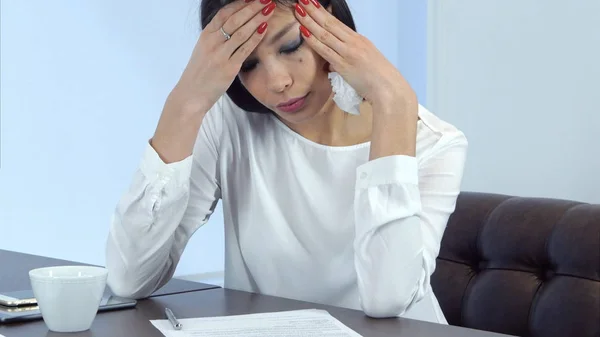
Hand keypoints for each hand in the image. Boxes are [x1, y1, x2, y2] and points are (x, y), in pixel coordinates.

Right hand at [167, 0, 275, 115]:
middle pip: (235, 19)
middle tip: (266, 0)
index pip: (224, 13)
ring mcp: (220, 55)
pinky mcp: (228, 68)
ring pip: (242, 32)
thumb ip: (217, 38)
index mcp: (206, 35)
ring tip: (269, 10)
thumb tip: (233, 27)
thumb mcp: (204, 50)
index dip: (239, 4)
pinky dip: (256, 37)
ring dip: (258, 19)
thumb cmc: (199, 74)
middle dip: (252, 7)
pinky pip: (245, 49)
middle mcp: (212, 42)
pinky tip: (265, 28)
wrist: (191, 95)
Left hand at [294, 0, 416, 107]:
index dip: (323, 12)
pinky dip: (313, 40)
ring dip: (310, 21)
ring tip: (298, 9)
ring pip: (325, 33)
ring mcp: (348, 53)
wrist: (390, 89)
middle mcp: (354, 43)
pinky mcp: (344, 65)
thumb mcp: (365, 62)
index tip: (311, 4)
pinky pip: (325, 50)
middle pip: (330, 23)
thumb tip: (332, 63)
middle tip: (302, 0)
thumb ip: (348, 59)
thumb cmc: (379, 79)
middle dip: (314, 10)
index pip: (337, 23)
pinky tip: (303, 31)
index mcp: (359, 40)